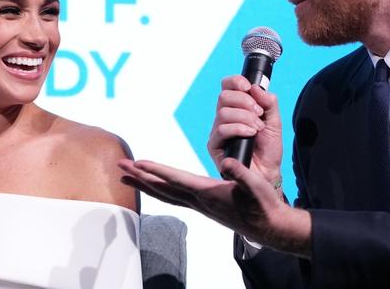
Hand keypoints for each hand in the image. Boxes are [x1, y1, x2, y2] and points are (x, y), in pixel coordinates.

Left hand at [118, 157, 310, 256]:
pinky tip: (156, 186)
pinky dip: (161, 190)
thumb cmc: (264, 205)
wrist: (270, 226)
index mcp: (208, 193)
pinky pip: (175, 197)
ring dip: (145, 184)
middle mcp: (199, 200)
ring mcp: (200, 205)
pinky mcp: (204, 206)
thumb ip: (242, 174)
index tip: (138, 162)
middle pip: (162, 188)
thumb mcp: (256, 186)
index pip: (176, 179)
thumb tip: (227, 164)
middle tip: (120, 166)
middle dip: (140, 177)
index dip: (156, 171)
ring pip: (166, 194)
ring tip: (128, 176)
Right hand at [208, 75, 282, 185]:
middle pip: (224, 96)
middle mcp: (224, 117)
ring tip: (257, 128)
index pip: (227, 86)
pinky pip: (221, 130)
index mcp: (236, 108)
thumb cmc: (269, 150)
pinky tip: (251, 134)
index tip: (248, 87)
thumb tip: (256, 87)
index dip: (235, 82)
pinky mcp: (214, 146)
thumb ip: (269, 103)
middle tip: (259, 114)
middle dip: (245, 102)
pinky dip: (238, 128)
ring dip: (245, 118)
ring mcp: (218, 131)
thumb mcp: (275, 122)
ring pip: (223, 112)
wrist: (268, 173)